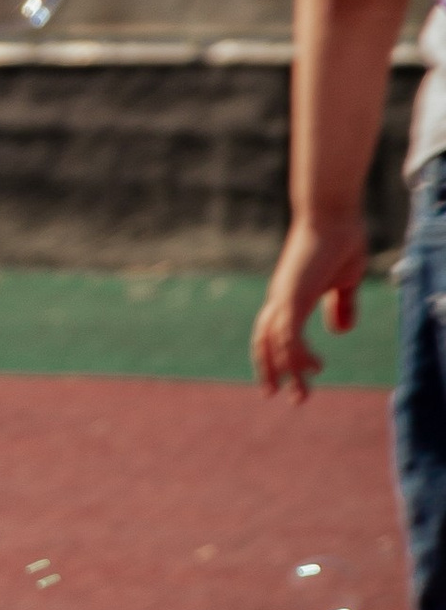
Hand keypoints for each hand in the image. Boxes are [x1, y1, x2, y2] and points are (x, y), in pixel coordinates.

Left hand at [252, 213, 364, 400]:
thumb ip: (341, 305)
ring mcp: (284, 298)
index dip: (276, 355)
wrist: (333, 213)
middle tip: (276, 396)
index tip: (286, 378)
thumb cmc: (340, 240)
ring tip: (301, 394)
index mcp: (289, 296)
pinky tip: (314, 367)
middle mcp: (280, 299)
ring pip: (276, 345)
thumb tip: (339, 331)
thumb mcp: (344, 280)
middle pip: (265, 342)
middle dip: (271, 370)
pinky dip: (297, 356)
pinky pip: (288, 335)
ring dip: (287, 372)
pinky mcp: (293, 297)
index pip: (273, 332)